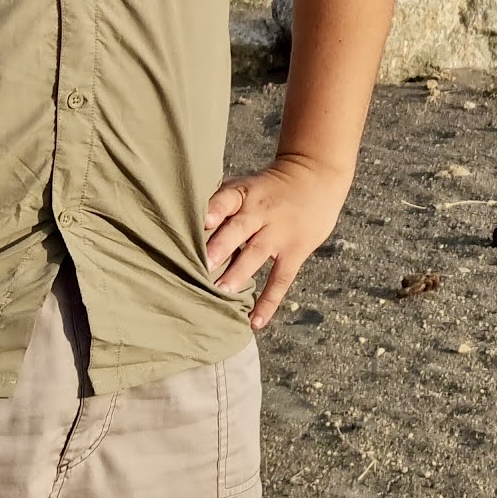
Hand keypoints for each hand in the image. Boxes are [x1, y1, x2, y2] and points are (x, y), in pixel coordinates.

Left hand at [202, 152, 349, 331]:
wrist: (317, 176)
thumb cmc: (269, 186)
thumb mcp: (246, 185)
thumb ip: (219, 201)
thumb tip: (179, 221)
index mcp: (245, 193)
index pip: (228, 198)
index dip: (215, 209)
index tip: (203, 221)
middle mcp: (261, 212)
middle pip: (239, 228)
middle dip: (221, 246)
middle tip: (204, 265)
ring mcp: (279, 232)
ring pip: (257, 253)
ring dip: (239, 273)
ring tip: (221, 291)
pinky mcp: (295, 251)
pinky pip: (281, 279)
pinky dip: (269, 301)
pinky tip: (255, 322)